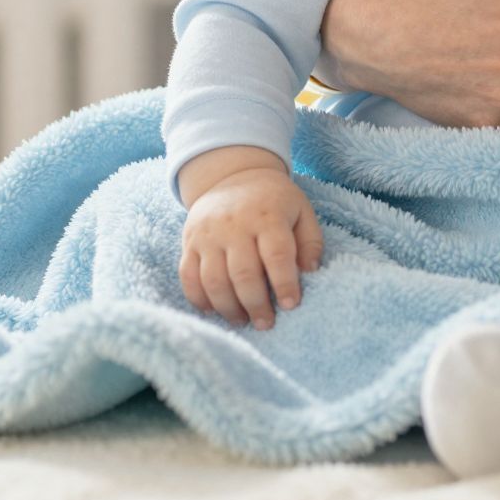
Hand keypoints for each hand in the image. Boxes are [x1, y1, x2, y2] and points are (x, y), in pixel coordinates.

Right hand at [178, 147, 324, 329]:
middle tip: (266, 324)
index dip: (284, 283)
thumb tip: (310, 271)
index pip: (277, 254)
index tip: (291, 305)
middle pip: (243, 273)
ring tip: (243, 321)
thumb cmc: (274, 201)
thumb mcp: (301, 210)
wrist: (233, 175)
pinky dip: (199, 300)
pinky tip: (215, 311)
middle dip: (256, 304)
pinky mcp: (189, 242)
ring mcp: (208, 234)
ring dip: (228, 308)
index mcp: (268, 215)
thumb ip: (311, 241)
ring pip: (213, 280)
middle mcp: (235, 225)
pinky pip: (188, 277)